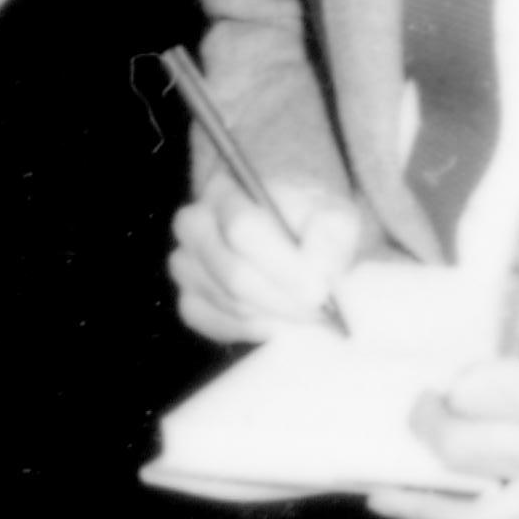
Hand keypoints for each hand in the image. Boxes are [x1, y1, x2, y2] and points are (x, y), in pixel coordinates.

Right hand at [168, 175, 363, 344]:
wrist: (284, 222)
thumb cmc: (305, 215)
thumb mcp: (331, 210)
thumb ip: (332, 234)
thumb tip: (321, 274)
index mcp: (225, 188)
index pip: (243, 228)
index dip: (282, 266)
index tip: (320, 292)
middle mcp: (194, 225)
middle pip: (233, 275)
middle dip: (284, 301)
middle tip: (322, 314)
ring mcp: (186, 264)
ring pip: (229, 305)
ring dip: (274, 316)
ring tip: (310, 314)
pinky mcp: (190, 299)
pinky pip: (216, 326)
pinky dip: (254, 330)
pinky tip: (281, 322)